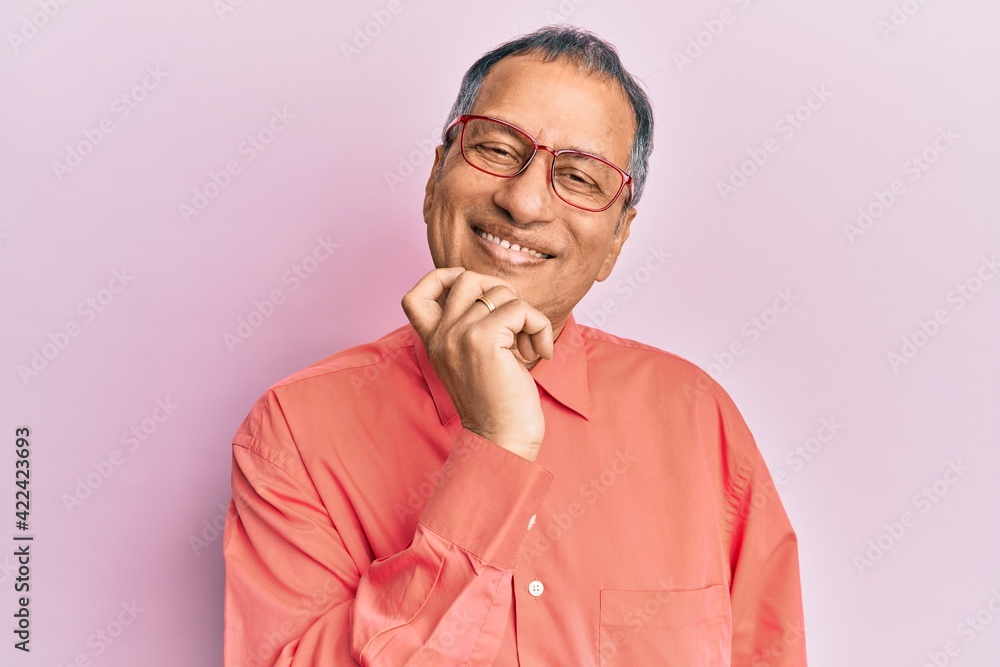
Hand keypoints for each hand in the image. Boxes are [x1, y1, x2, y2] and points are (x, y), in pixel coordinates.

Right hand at [401, 268, 553, 461]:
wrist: (502, 439)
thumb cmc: (498, 402)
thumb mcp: (472, 360)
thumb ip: (470, 327)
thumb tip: (494, 290)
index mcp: (434, 342)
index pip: (414, 295)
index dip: (441, 279)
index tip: (476, 295)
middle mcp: (440, 336)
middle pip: (467, 279)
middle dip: (500, 293)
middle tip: (515, 325)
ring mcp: (458, 336)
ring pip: (499, 292)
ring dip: (525, 315)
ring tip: (527, 345)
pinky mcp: (483, 340)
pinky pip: (521, 309)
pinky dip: (539, 326)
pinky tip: (540, 353)